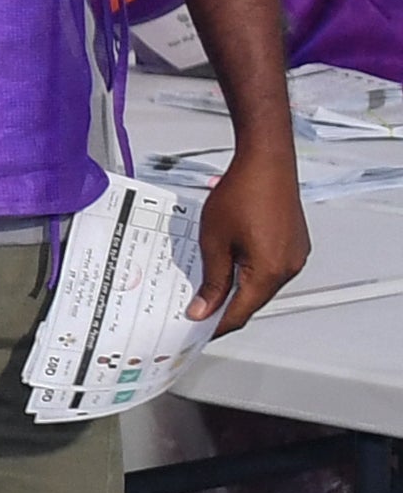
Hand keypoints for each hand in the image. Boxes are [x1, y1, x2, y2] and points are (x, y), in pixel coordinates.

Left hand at [192, 142, 309, 332]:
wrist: (265, 161)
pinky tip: (229, 265)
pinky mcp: (294, 242)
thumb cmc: (242, 193)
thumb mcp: (214, 241)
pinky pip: (270, 267)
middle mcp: (289, 266)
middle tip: (197, 311)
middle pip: (254, 300)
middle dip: (226, 307)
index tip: (198, 332)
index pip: (241, 312)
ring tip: (208, 287)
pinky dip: (250, 271)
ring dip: (238, 288)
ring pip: (262, 284)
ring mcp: (295, 254)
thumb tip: (204, 309)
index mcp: (270, 271)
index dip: (217, 325)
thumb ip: (212, 280)